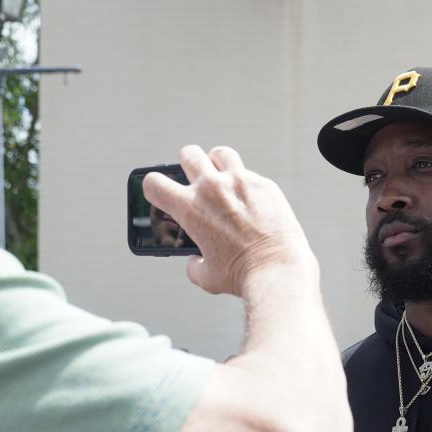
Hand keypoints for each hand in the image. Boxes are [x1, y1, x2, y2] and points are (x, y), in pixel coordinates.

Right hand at [143, 145, 317, 296]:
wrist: (277, 269)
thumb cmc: (241, 275)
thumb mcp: (206, 276)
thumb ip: (193, 264)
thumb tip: (195, 260)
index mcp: (189, 208)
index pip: (154, 182)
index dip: (154, 188)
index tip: (162, 194)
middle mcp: (212, 188)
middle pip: (188, 154)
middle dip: (187, 165)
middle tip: (194, 179)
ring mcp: (240, 181)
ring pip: (220, 154)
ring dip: (217, 164)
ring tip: (223, 180)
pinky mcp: (265, 184)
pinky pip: (250, 174)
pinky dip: (246, 185)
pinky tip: (252, 202)